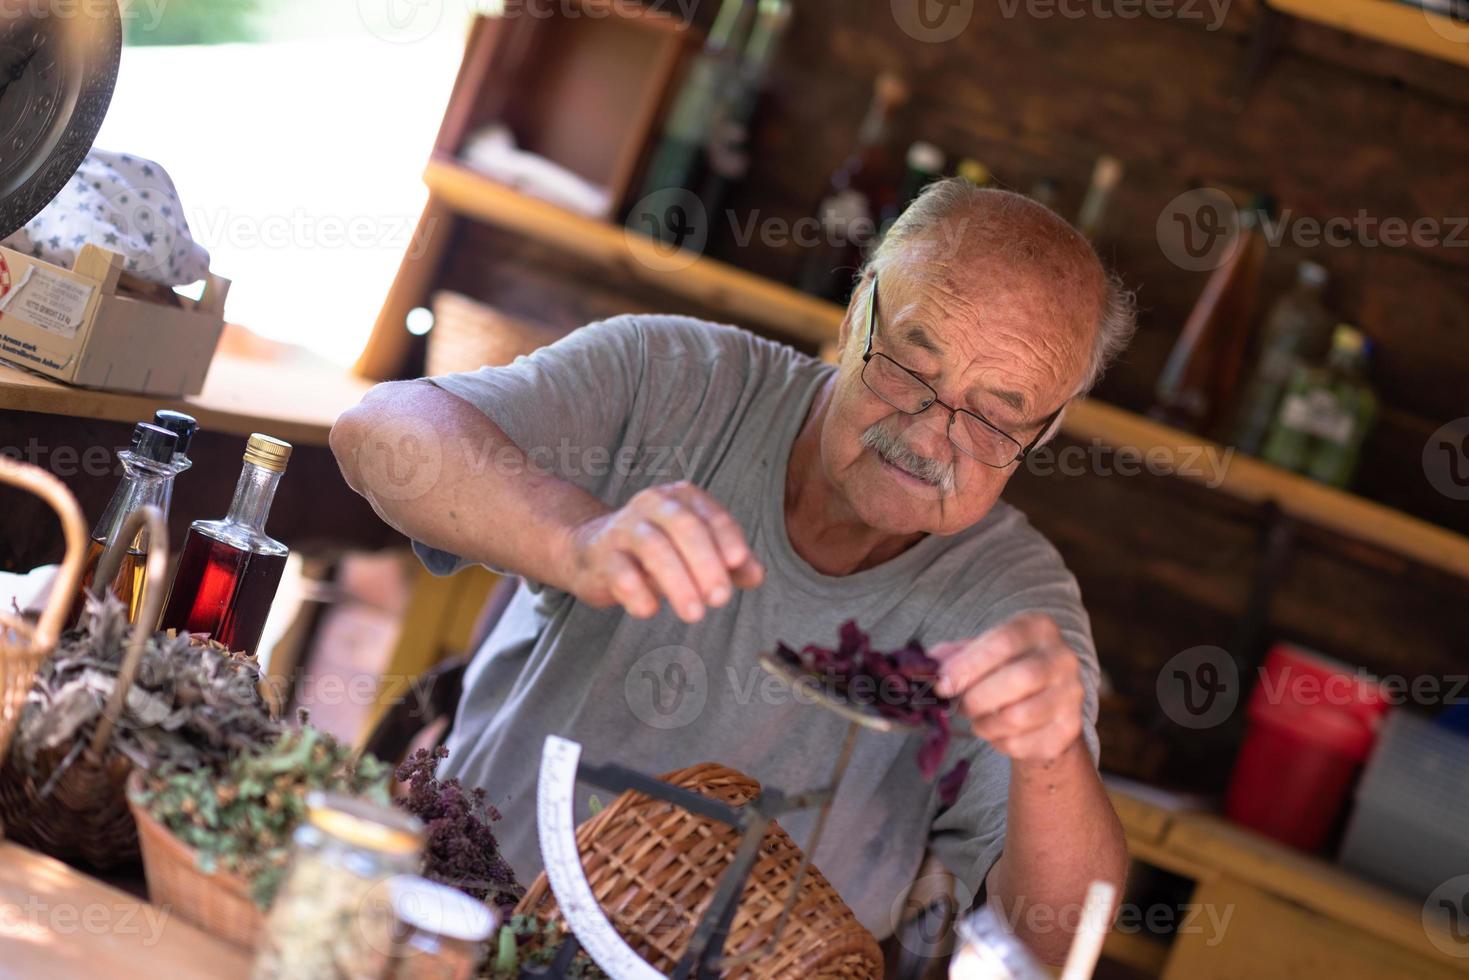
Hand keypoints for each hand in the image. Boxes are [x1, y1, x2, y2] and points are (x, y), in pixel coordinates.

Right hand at [560, 481, 763, 621]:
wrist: (592, 551)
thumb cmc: (657, 551)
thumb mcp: (695, 552)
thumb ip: (729, 562)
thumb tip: (757, 575)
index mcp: (682, 498)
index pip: (711, 515)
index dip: (727, 538)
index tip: (738, 564)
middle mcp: (653, 505)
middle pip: (684, 527)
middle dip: (706, 563)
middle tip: (720, 598)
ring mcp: (624, 528)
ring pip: (653, 547)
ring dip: (677, 582)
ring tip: (694, 614)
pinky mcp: (601, 555)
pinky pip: (620, 571)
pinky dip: (637, 592)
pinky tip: (650, 610)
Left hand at [931, 613, 1084, 762]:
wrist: (1042, 700)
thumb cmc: (1002, 668)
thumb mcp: (978, 652)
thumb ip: (951, 657)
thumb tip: (925, 668)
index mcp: (1038, 628)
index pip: (1004, 642)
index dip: (969, 665)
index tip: (942, 685)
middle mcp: (1063, 658)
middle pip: (1019, 679)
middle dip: (977, 698)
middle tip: (958, 707)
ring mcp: (1071, 695)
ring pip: (1019, 717)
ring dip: (985, 724)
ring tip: (977, 718)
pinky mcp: (1069, 730)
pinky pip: (1023, 744)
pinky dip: (999, 742)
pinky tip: (998, 731)